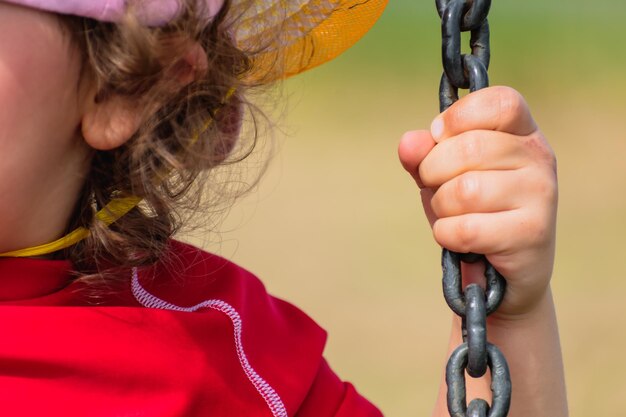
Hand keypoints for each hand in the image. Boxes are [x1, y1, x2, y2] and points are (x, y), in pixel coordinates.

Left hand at [398, 86, 557, 318]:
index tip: (439, 137)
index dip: (458, 118)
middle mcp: (539, 158)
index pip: (498, 101)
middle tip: (440, 189)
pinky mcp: (533, 234)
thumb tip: (409, 143)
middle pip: (468, 148)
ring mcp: (541, 195)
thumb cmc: (472, 212)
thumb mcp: (442, 176)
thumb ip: (423, 155)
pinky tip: (458, 239)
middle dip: (434, 172)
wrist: (500, 274)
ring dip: (442, 207)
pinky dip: (447, 235)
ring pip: (464, 191)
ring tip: (454, 216)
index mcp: (522, 132)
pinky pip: (465, 228)